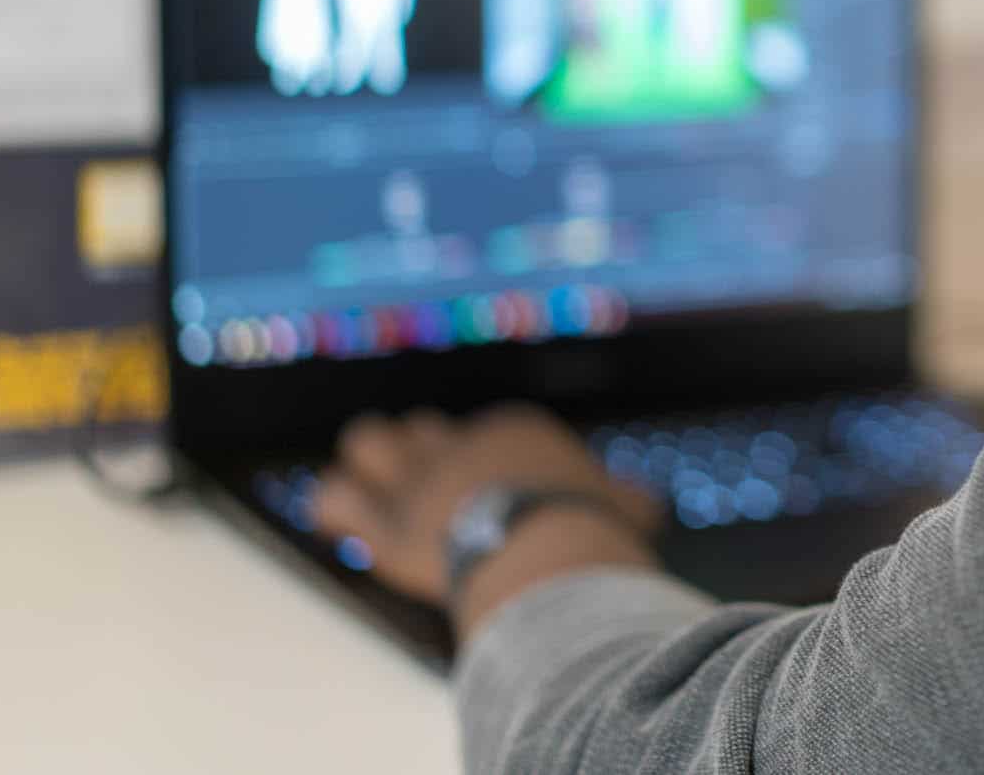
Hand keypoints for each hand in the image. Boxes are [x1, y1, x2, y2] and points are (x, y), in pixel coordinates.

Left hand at [315, 404, 661, 607]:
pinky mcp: (386, 527)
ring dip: (371, 463)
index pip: (481, 432)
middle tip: (428, 491)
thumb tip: (648, 505)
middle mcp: (460, 445)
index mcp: (515, 432)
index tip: (486, 490)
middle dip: (419, 455)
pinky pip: (336, 497)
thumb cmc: (594, 531)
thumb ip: (624, 500)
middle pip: (420, 427)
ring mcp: (418, 482)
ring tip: (377, 490)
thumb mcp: (623, 506)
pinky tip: (345, 519)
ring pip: (368, 439)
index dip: (476, 461)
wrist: (551, 554)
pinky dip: (337, 505)